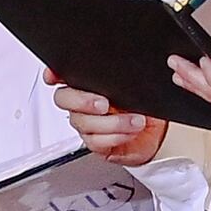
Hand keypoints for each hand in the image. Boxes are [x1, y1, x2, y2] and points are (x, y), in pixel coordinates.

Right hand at [47, 85, 168, 165]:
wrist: (157, 131)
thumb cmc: (144, 104)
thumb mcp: (136, 84)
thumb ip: (122, 74)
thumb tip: (121, 67)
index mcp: (88, 83)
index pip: (62, 74)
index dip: (54, 74)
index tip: (54, 76)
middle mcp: (82, 102)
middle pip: (63, 99)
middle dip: (83, 101)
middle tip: (104, 104)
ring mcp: (86, 123)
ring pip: (83, 123)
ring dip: (112, 123)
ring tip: (135, 120)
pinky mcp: (94, 143)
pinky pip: (95, 141)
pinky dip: (116, 136)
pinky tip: (130, 131)